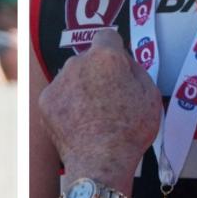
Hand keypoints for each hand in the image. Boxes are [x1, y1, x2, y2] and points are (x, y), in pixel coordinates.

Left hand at [39, 29, 160, 186]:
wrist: (100, 162)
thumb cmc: (130, 130)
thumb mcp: (151, 94)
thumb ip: (136, 69)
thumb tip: (124, 61)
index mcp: (106, 56)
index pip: (107, 35)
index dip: (115, 49)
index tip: (118, 65)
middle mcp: (78, 62)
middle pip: (89, 58)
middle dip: (98, 71)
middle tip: (110, 96)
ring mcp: (59, 81)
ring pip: (72, 76)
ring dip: (81, 87)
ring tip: (94, 114)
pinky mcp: (46, 100)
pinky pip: (60, 94)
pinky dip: (67, 104)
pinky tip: (79, 122)